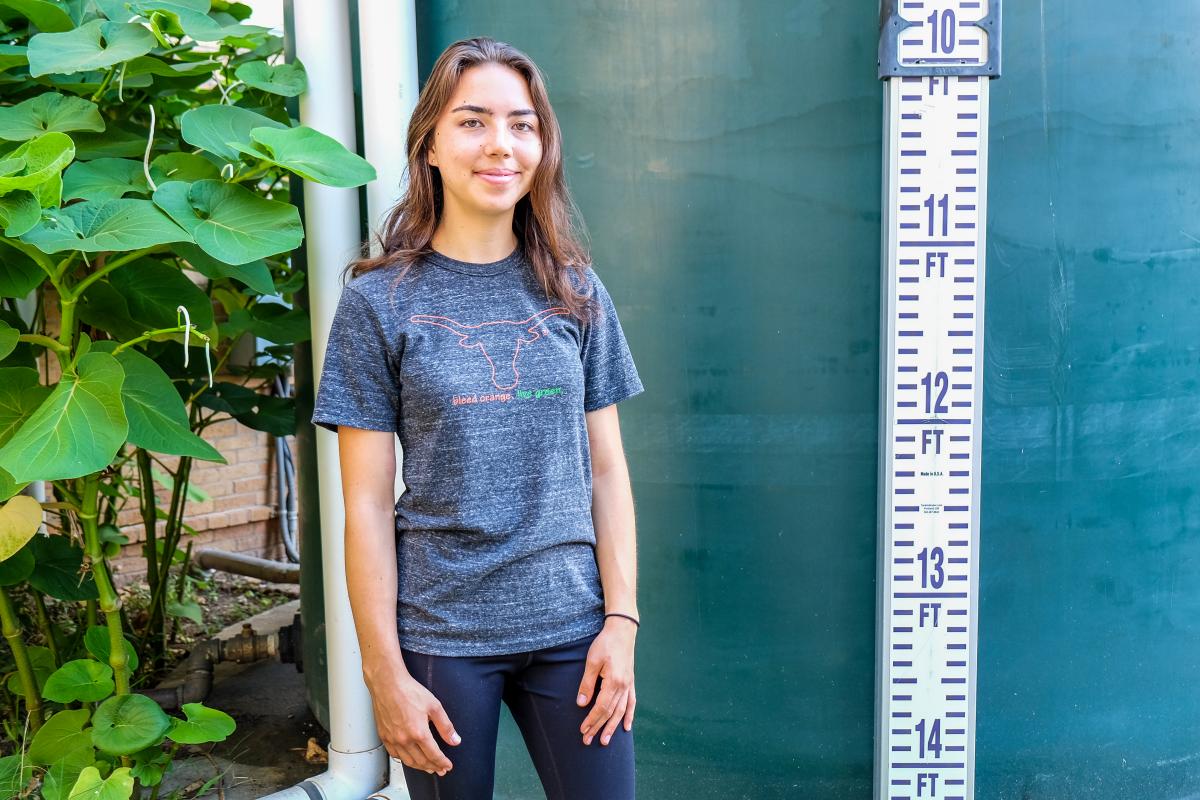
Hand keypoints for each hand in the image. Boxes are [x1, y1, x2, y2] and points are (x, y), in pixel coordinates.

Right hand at [364, 668, 461, 775]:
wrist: (387, 683)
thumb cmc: (409, 691)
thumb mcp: (434, 706)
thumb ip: (445, 726)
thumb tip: (455, 740)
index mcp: (419, 733)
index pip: (434, 755)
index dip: (442, 763)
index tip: (448, 766)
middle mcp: (404, 740)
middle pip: (421, 761)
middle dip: (433, 767)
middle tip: (440, 770)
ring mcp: (392, 739)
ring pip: (408, 761)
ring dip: (420, 767)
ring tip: (428, 768)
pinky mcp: (384, 736)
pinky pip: (395, 755)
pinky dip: (404, 760)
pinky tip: (409, 759)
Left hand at [576, 617, 636, 745]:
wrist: (622, 630)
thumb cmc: (605, 644)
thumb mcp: (592, 661)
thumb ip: (587, 684)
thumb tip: (581, 704)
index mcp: (613, 682)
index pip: (601, 707)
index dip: (591, 720)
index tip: (583, 730)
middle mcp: (623, 686)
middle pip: (610, 712)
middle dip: (599, 727)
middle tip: (588, 740)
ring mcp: (628, 684)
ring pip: (621, 711)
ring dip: (613, 726)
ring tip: (606, 740)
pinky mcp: (630, 681)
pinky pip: (631, 702)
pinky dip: (629, 715)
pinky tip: (626, 726)